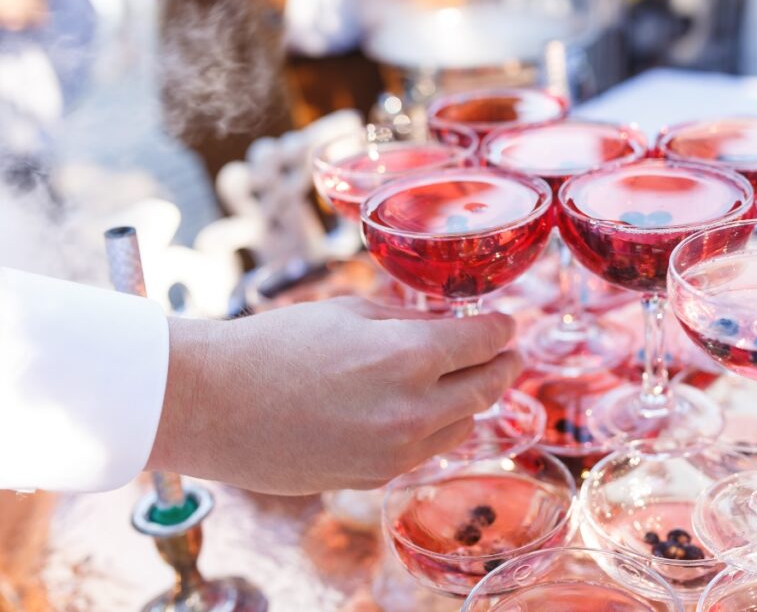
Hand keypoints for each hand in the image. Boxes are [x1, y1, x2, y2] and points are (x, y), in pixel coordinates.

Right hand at [151, 297, 521, 493]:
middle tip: (509, 353)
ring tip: (469, 380)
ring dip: (471, 400)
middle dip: (503, 365)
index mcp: (409, 358)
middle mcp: (413, 411)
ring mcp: (396, 452)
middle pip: (486, 389)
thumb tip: (447, 327)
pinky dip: (436, 427)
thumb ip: (409, 322)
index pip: (483, 343)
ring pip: (462, 425)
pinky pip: (426, 450)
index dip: (501, 330)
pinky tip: (427, 410)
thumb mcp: (351, 312)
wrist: (214, 403)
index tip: (506, 324)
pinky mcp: (375, 476)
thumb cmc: (275, 345)